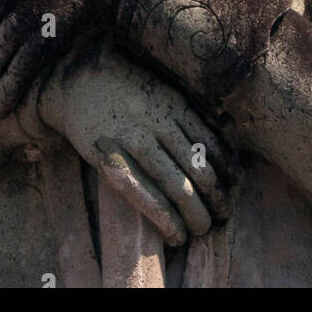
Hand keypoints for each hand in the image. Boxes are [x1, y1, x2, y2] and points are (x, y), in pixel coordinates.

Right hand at [38, 42, 240, 246]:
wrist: (77, 79)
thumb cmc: (126, 85)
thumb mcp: (163, 88)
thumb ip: (190, 109)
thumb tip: (227, 129)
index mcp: (174, 104)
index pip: (211, 144)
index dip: (227, 172)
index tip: (234, 188)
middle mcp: (156, 122)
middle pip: (198, 169)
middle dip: (216, 198)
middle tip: (223, 214)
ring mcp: (132, 140)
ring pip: (176, 185)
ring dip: (195, 214)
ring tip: (202, 228)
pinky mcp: (108, 159)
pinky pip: (143, 195)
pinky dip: (164, 218)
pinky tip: (175, 232)